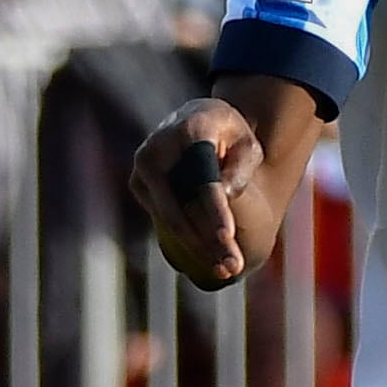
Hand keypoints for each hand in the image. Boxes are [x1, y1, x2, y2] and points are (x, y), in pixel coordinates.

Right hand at [132, 94, 257, 286]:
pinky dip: (186, 238)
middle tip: (234, 267)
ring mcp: (142, 168)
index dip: (214, 211)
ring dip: (197, 247)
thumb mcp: (248, 143)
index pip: (202, 179)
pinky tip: (210, 255)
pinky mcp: (137, 185)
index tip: (227, 237)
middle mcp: (156, 149)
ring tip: (227, 268)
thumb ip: (242, 167)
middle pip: (179, 209)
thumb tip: (225, 196)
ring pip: (169, 219)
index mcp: (189, 130)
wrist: (198, 118)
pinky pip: (163, 218)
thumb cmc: (229, 132)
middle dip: (206, 242)